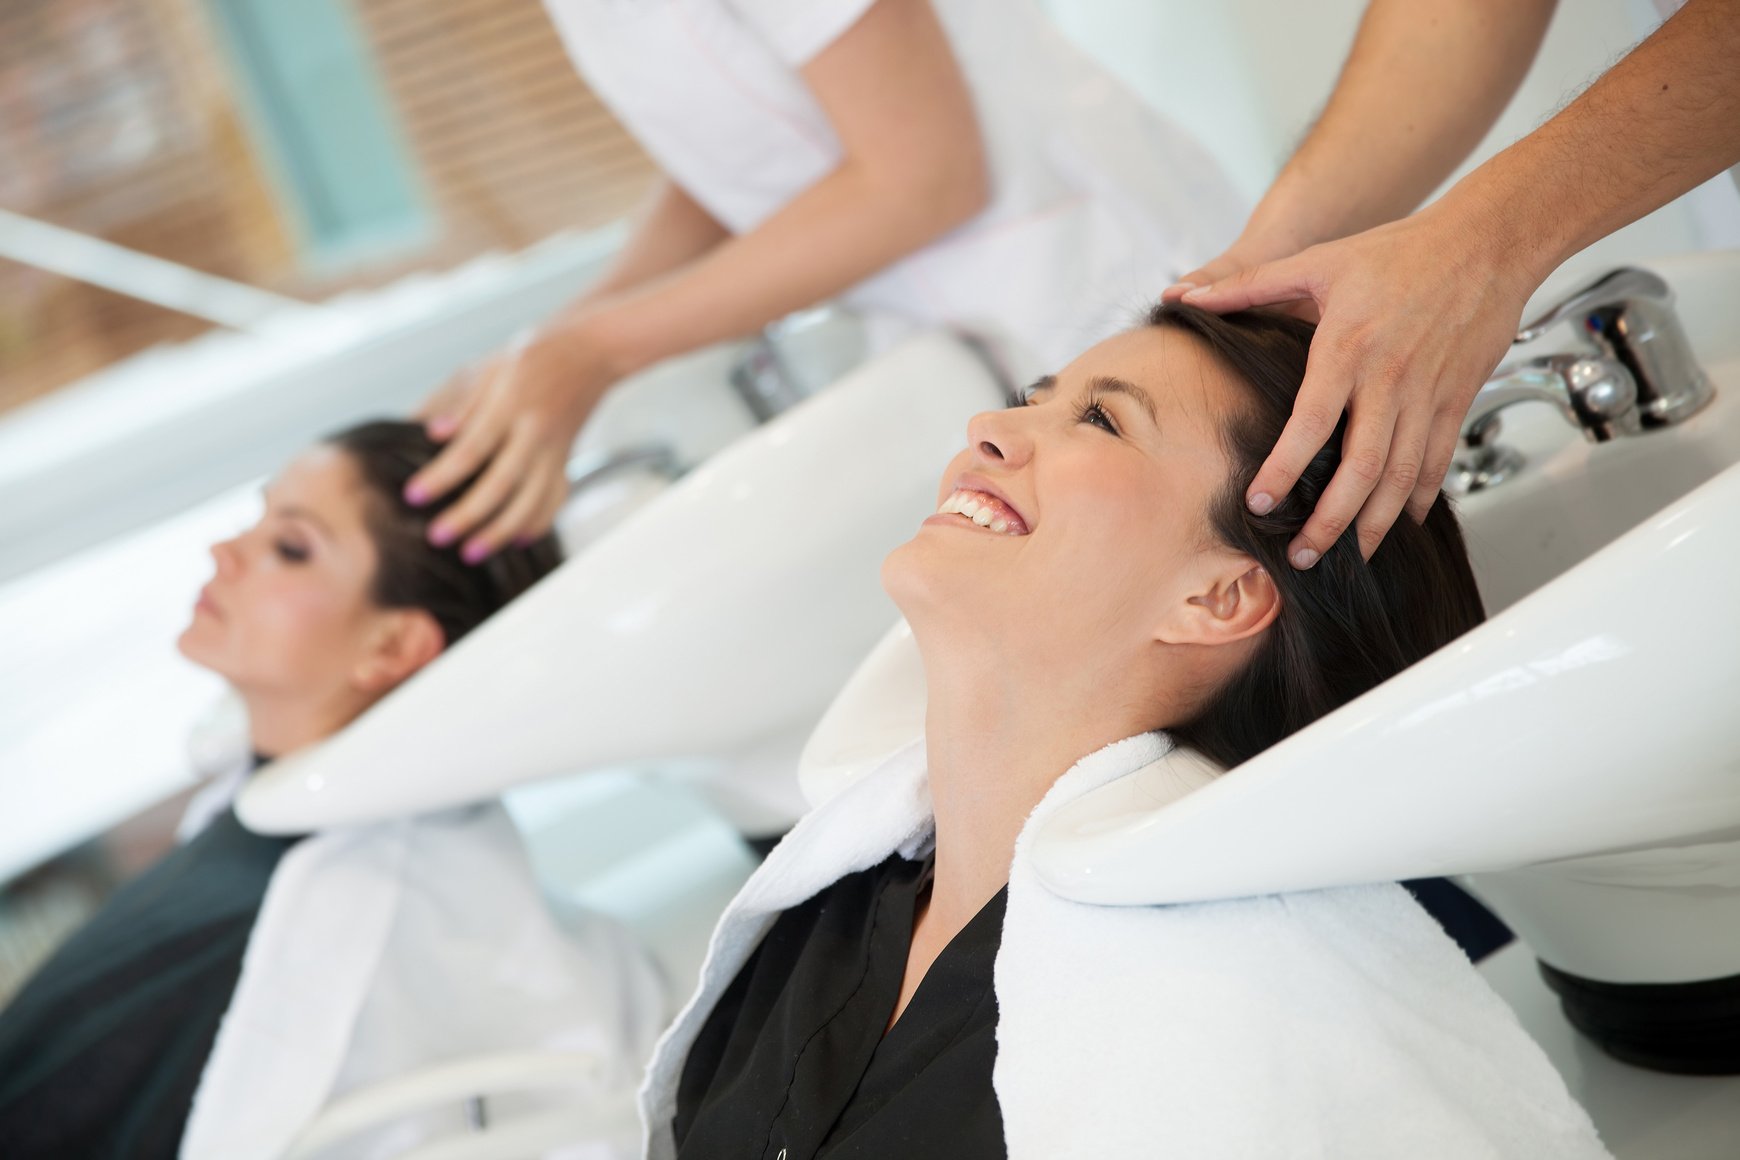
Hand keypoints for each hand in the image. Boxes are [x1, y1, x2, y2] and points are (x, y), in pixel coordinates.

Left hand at [408, 319, 619, 560]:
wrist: (593, 352)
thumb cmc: (537, 354)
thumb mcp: (493, 367)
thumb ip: (465, 404)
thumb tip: (431, 433)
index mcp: (511, 404)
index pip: (472, 448)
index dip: (442, 476)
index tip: (414, 496)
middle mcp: (535, 432)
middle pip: (501, 484)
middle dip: (469, 515)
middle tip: (438, 537)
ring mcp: (555, 450)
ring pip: (530, 502)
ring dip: (501, 532)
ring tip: (472, 552)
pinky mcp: (567, 460)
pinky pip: (554, 500)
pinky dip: (536, 523)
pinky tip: (517, 540)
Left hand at [1173, 205, 1536, 565]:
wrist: (1488, 241)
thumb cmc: (1401, 248)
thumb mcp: (1318, 259)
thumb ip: (1247, 285)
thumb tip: (1184, 294)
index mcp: (1347, 349)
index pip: (1310, 425)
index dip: (1285, 469)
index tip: (1260, 503)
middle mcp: (1389, 380)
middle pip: (1360, 468)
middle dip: (1330, 521)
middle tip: (1302, 556)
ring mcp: (1427, 394)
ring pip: (1400, 476)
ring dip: (1374, 524)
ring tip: (1349, 557)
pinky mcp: (1457, 400)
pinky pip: (1437, 461)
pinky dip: (1419, 499)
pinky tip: (1399, 522)